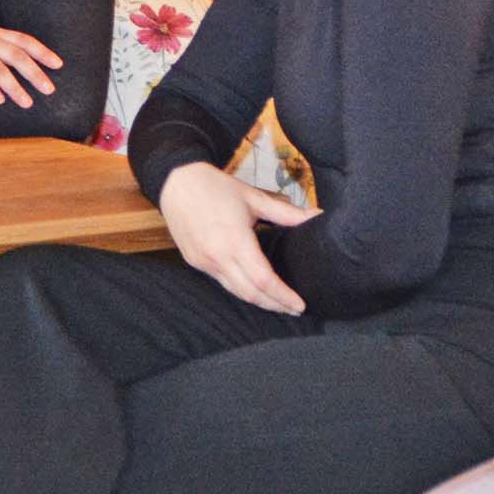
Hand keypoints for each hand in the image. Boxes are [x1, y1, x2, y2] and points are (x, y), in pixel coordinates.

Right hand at [158, 162, 319, 314]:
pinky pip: (222, 283)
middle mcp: (217, 257)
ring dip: (258, 301)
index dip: (283, 296)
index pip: (263, 280)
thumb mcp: (254, 198)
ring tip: (278, 304)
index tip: (300, 305)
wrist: (176, 182)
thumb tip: (318, 216)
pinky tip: (253, 289)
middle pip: (250, 293)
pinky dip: (241, 290)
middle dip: (274, 305)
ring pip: (235, 292)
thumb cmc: (216, 187)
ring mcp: (203, 263)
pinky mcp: (195, 263)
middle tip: (294, 310)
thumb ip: (287, 213)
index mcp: (234, 241)